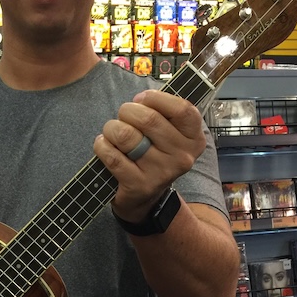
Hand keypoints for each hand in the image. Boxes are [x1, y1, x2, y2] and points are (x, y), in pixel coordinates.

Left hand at [93, 90, 205, 222]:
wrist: (144, 198)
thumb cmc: (153, 155)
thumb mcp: (169, 135)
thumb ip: (163, 113)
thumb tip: (141, 98)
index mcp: (194, 139)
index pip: (181, 109)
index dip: (155, 98)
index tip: (141, 100)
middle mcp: (182, 157)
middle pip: (148, 119)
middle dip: (127, 111)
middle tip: (123, 116)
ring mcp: (161, 173)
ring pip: (127, 135)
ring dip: (111, 128)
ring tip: (112, 132)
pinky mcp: (139, 185)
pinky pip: (112, 156)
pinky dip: (102, 146)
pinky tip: (104, 146)